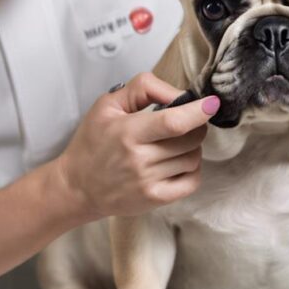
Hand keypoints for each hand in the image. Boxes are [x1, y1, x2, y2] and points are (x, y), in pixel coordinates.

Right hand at [54, 73, 219, 217]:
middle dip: (196, 126)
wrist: (76, 186)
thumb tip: (178, 94)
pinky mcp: (154, 199)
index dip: (198, 111)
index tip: (212, 103)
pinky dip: (193, 168)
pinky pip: (191, 182)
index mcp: (127, 132)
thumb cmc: (92, 143)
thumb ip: (143, 89)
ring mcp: (148, 182)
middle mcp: (139, 159)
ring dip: (193, 147)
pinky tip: (179, 161)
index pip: (173, 122)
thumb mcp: (107, 105)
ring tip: (176, 143)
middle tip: (185, 122)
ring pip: (193, 159)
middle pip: (190, 140)